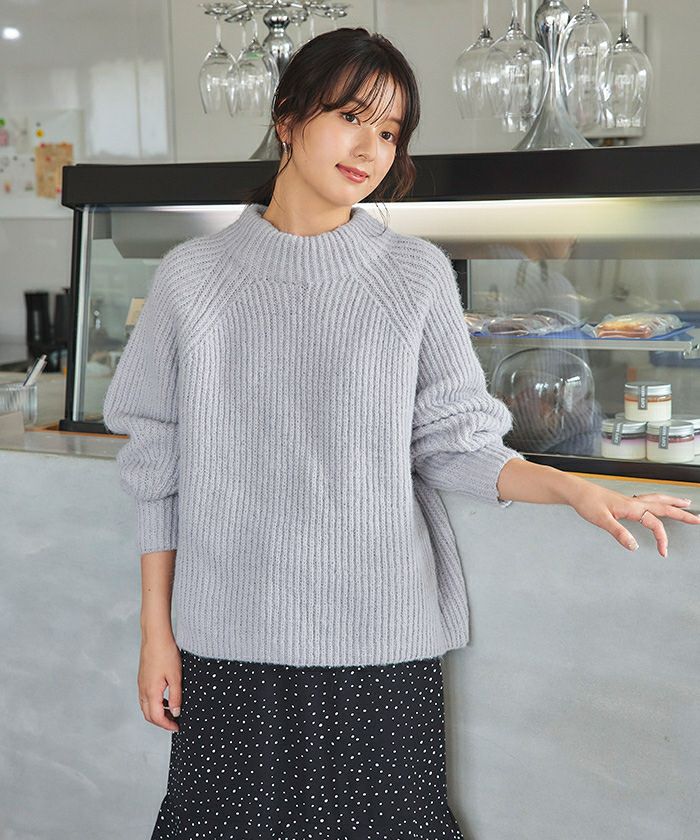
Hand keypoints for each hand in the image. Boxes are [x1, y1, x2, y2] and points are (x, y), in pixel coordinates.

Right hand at [138, 635, 181, 731]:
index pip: (156, 717)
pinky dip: (154, 704)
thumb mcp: (176, 677)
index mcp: (151, 692)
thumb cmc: (166, 653)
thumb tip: (175, 713)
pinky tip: (165, 698)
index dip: (167, 725)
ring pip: (146, 707)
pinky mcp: (142, 678)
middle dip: (161, 722)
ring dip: (157, 713)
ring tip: (171, 712)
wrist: (155, 636)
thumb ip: (175, 697)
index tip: (177, 727)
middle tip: (174, 723)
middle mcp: (143, 690)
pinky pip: (145, 698)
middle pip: (148, 715)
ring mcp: (141, 684)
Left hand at [566, 484, 699, 557]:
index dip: (662, 539)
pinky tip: (656, 503)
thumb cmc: (586, 502)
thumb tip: (634, 546)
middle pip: (664, 506)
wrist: (576, 491)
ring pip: (657, 499)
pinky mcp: (623, 501)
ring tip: (685, 504)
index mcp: (631, 507)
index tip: (663, 552)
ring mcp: (629, 500)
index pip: (655, 523)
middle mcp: (633, 502)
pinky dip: (658, 500)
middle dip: (681, 513)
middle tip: (697, 519)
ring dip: (672, 502)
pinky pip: (647, 499)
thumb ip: (618, 532)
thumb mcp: (601, 520)